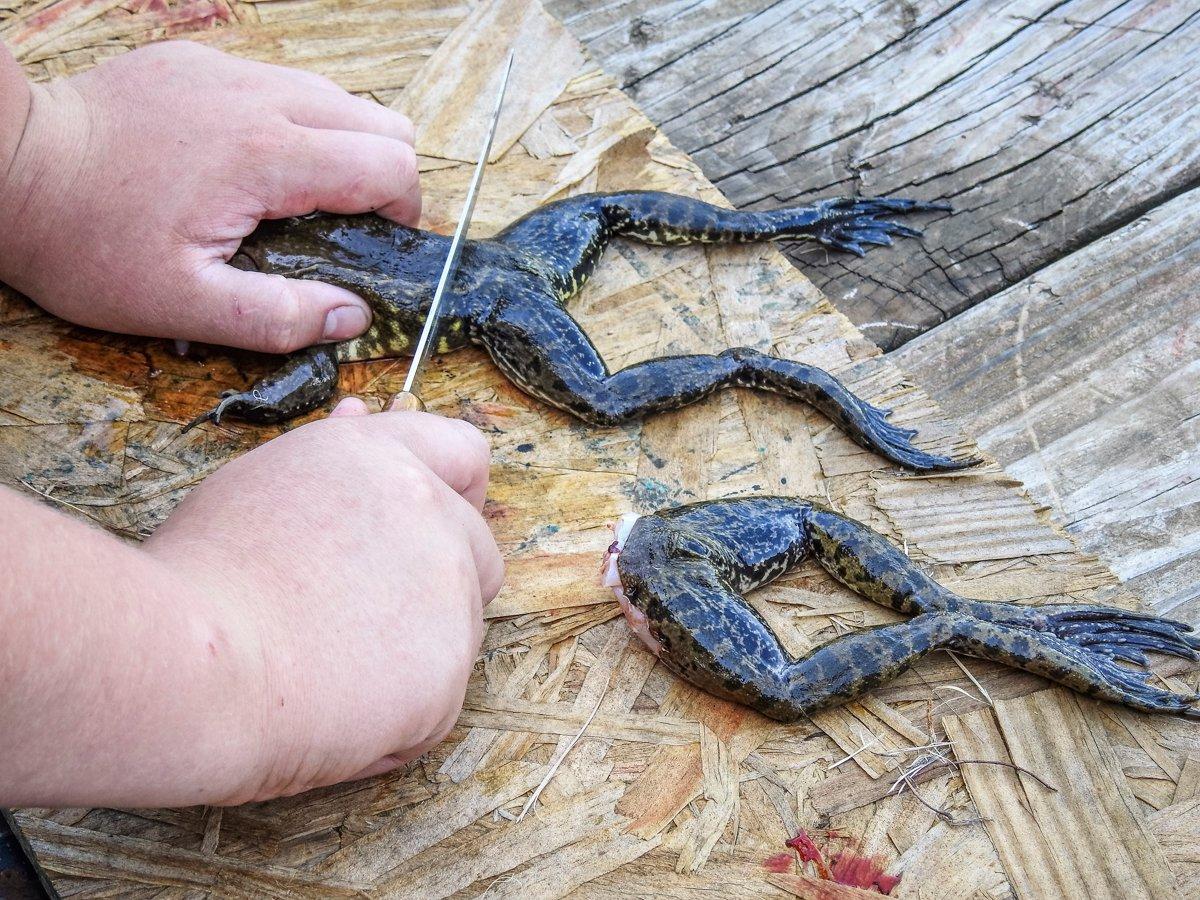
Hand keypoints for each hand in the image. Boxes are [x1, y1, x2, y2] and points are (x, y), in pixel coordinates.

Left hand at [0, 40, 418, 352]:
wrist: (7, 167)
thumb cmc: (89, 241)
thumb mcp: (183, 305)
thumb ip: (278, 316)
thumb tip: (351, 316)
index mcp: (270, 155)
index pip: (390, 166)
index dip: (403, 212)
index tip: (377, 246)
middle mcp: (263, 98)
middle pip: (383, 121)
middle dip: (384, 176)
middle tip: (346, 225)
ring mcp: (231, 72)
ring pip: (339, 97)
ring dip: (343, 147)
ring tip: (300, 198)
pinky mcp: (201, 64)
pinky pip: (284, 84)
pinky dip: (295, 124)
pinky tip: (249, 165)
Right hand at [0, 403, 501, 807]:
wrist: (192, 668)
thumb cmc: (202, 577)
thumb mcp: (261, 484)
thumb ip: (332, 462)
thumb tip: (361, 413)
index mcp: (380, 457)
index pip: (463, 453)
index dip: (457, 491)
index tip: (434, 521)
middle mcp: (429, 512)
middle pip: (477, 550)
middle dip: (438, 585)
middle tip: (360, 619)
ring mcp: (448, 591)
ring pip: (458, 629)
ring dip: (412, 653)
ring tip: (322, 668)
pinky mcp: (450, 670)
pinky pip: (436, 698)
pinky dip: (399, 715)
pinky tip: (333, 713)